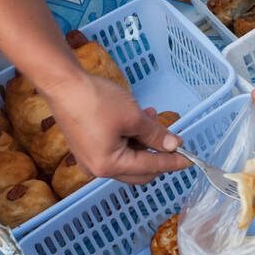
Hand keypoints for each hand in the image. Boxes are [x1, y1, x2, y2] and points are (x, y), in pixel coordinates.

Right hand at [40, 69, 190, 184]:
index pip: (151, 167)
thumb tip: (172, 146)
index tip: (190, 160)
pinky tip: (138, 119)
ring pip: (129, 158)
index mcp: (110, 165)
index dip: (173, 162)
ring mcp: (91, 159)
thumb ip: (156, 135)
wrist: (63, 85)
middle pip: (140, 170)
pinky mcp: (87, 148)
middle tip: (171, 137)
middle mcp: (98, 169)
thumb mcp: (134, 117)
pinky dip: (130, 138)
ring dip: (144, 141)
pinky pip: (116, 149)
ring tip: (152, 117)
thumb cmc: (96, 101)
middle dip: (158, 153)